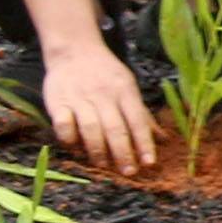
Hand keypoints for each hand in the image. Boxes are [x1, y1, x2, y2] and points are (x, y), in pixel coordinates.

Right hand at [38, 43, 156, 175]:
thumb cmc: (106, 74)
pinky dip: (69, 138)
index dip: (144, 143)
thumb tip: (163, 139)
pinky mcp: (58, 102)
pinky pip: (63, 124)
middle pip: (115, 128)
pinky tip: (76, 148)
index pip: (137, 120)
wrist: (74, 50)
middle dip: (123, 152)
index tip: (149, 163)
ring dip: (98, 150)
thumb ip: (142, 114)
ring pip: (91, 128)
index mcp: (125, 91)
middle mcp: (104, 95)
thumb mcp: (129, 87)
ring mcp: (80, 98)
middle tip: (129, 172)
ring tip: (104, 165)